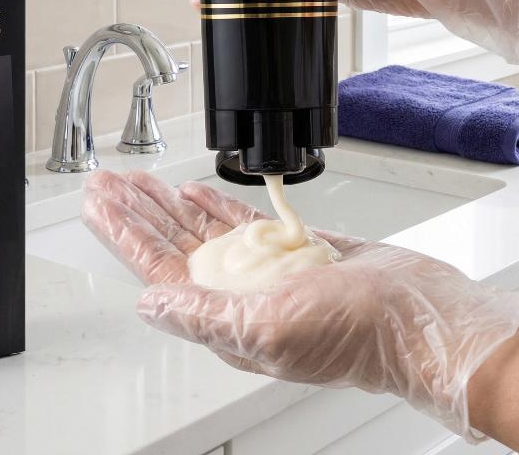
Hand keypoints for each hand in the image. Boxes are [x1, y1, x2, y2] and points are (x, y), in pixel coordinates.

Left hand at [82, 170, 518, 440]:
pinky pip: (243, 223)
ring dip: (170, 205)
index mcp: (225, 315)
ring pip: (203, 230)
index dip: (125, 234)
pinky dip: (217, 207)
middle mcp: (238, 293)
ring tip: (142, 182)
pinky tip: (196, 194)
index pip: (157, 269)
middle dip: (138, 212)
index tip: (100, 206)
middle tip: (108, 184)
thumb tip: (149, 306)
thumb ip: (204, 316)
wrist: (418, 316)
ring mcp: (264, 269)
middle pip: (172, 244)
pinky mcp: (292, 249)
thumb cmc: (356, 335)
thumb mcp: (268, 329)